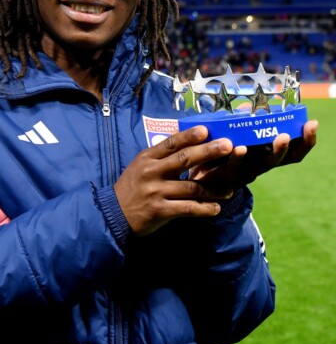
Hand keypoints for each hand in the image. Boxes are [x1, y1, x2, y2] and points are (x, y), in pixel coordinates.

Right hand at [114, 125, 233, 235]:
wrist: (113, 214)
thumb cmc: (132, 187)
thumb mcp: (141, 166)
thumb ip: (160, 156)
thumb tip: (184, 139)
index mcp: (147, 158)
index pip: (170, 143)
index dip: (189, 136)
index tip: (206, 130)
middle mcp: (152, 172)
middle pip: (184, 159)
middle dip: (208, 151)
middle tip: (228, 145)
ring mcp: (156, 192)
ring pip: (191, 187)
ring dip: (213, 189)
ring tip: (229, 190)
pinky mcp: (160, 210)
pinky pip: (187, 208)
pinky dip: (204, 208)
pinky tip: (216, 208)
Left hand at [190, 119, 317, 190]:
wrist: (198, 172)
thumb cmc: (220, 150)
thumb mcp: (235, 133)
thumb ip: (242, 120)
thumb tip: (247, 106)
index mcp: (267, 153)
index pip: (295, 150)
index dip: (307, 140)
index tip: (312, 124)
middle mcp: (261, 164)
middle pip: (284, 159)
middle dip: (292, 145)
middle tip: (292, 133)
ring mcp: (247, 172)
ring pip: (264, 165)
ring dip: (274, 152)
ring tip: (280, 138)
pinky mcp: (228, 176)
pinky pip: (235, 167)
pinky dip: (238, 158)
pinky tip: (240, 148)